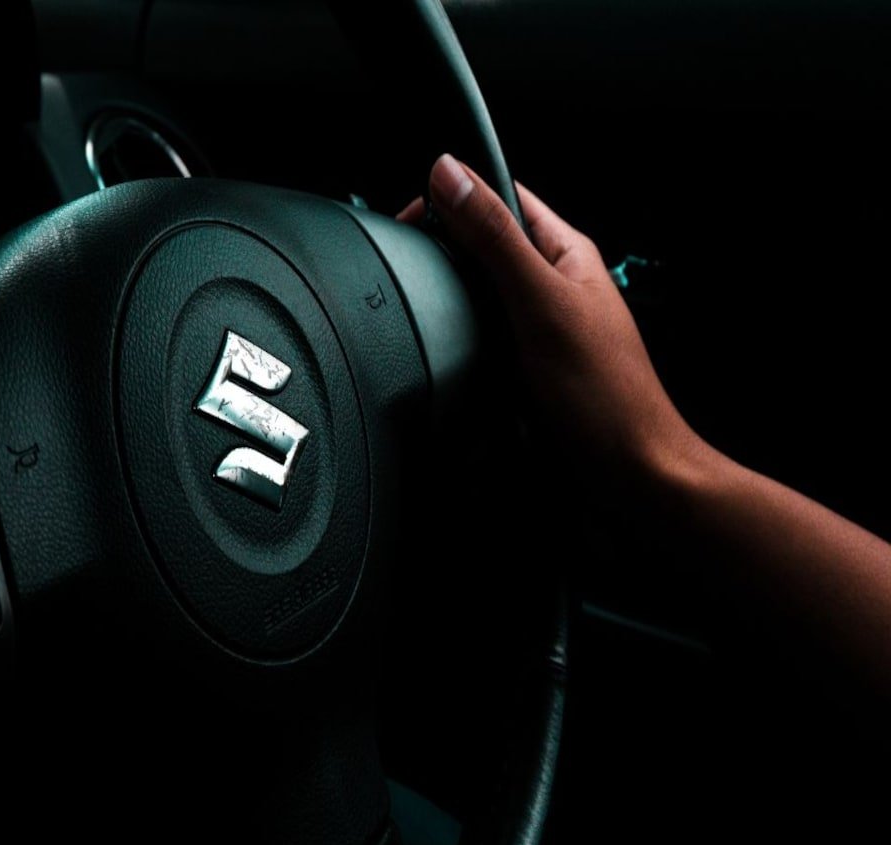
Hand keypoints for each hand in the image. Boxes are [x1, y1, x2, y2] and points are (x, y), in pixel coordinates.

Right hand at [402, 155, 708, 489]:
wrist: (629, 476)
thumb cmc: (607, 397)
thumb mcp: (541, 304)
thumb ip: (494, 239)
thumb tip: (451, 174)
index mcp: (564, 254)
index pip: (501, 197)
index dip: (454, 195)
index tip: (410, 214)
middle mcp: (550, 287)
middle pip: (481, 248)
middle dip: (443, 255)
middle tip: (410, 270)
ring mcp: (535, 331)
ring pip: (473, 299)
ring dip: (447, 307)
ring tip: (427, 316)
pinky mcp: (522, 371)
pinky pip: (476, 345)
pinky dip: (456, 349)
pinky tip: (447, 358)